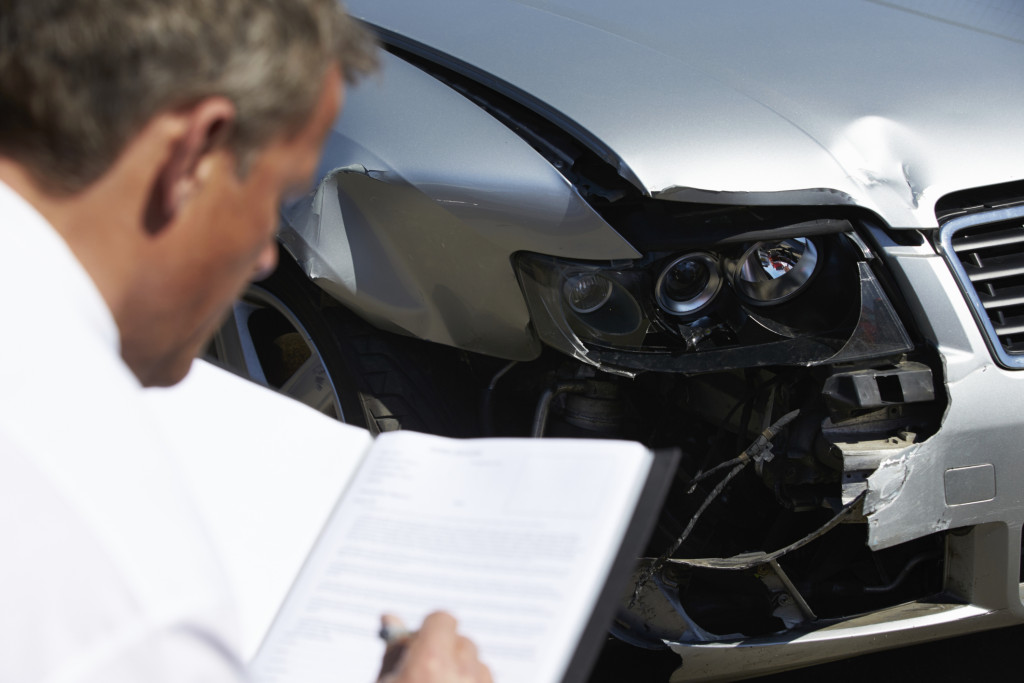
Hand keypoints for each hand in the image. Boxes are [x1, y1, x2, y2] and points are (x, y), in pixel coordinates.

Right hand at [377, 612, 492, 682]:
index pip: (443, 619)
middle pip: (462, 642)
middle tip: (425, 671)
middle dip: (446, 652)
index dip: (430, 629)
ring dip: (462, 671)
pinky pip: (487, 681)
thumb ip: (393, 650)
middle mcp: (460, 673)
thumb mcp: (384, 682)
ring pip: (478, 664)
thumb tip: (390, 617)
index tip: (419, 644)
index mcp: (430, 662)